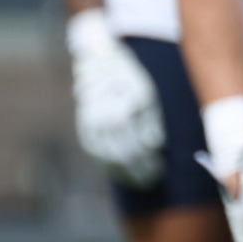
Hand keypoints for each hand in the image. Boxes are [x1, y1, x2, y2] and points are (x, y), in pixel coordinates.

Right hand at [66, 11, 164, 187]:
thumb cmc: (129, 77)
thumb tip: (153, 147)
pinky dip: (109, 165)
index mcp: (118, 114)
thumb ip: (149, 123)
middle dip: (137, 172)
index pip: (135, 151)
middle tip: (152, 180)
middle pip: (121, 158)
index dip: (147, 164)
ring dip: (123, 172)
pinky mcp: (83, 129)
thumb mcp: (145, 95)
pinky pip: (96, 153)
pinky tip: (121, 170)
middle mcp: (100, 123)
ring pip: (106, 159)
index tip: (159, 170)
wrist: (99, 62)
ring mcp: (88, 127)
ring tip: (138, 179)